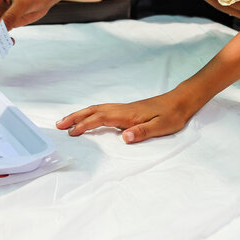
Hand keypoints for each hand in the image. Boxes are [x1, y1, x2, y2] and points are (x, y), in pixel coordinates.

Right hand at [56, 89, 198, 143]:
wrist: (181, 101)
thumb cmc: (172, 115)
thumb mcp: (162, 127)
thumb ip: (143, 132)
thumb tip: (125, 138)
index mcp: (128, 114)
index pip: (101, 118)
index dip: (85, 125)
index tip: (72, 132)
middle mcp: (123, 109)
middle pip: (94, 111)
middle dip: (75, 117)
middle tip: (59, 125)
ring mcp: (124, 108)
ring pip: (97, 109)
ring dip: (81, 114)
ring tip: (67, 121)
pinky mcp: (127, 110)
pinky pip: (103, 110)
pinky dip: (91, 113)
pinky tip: (88, 118)